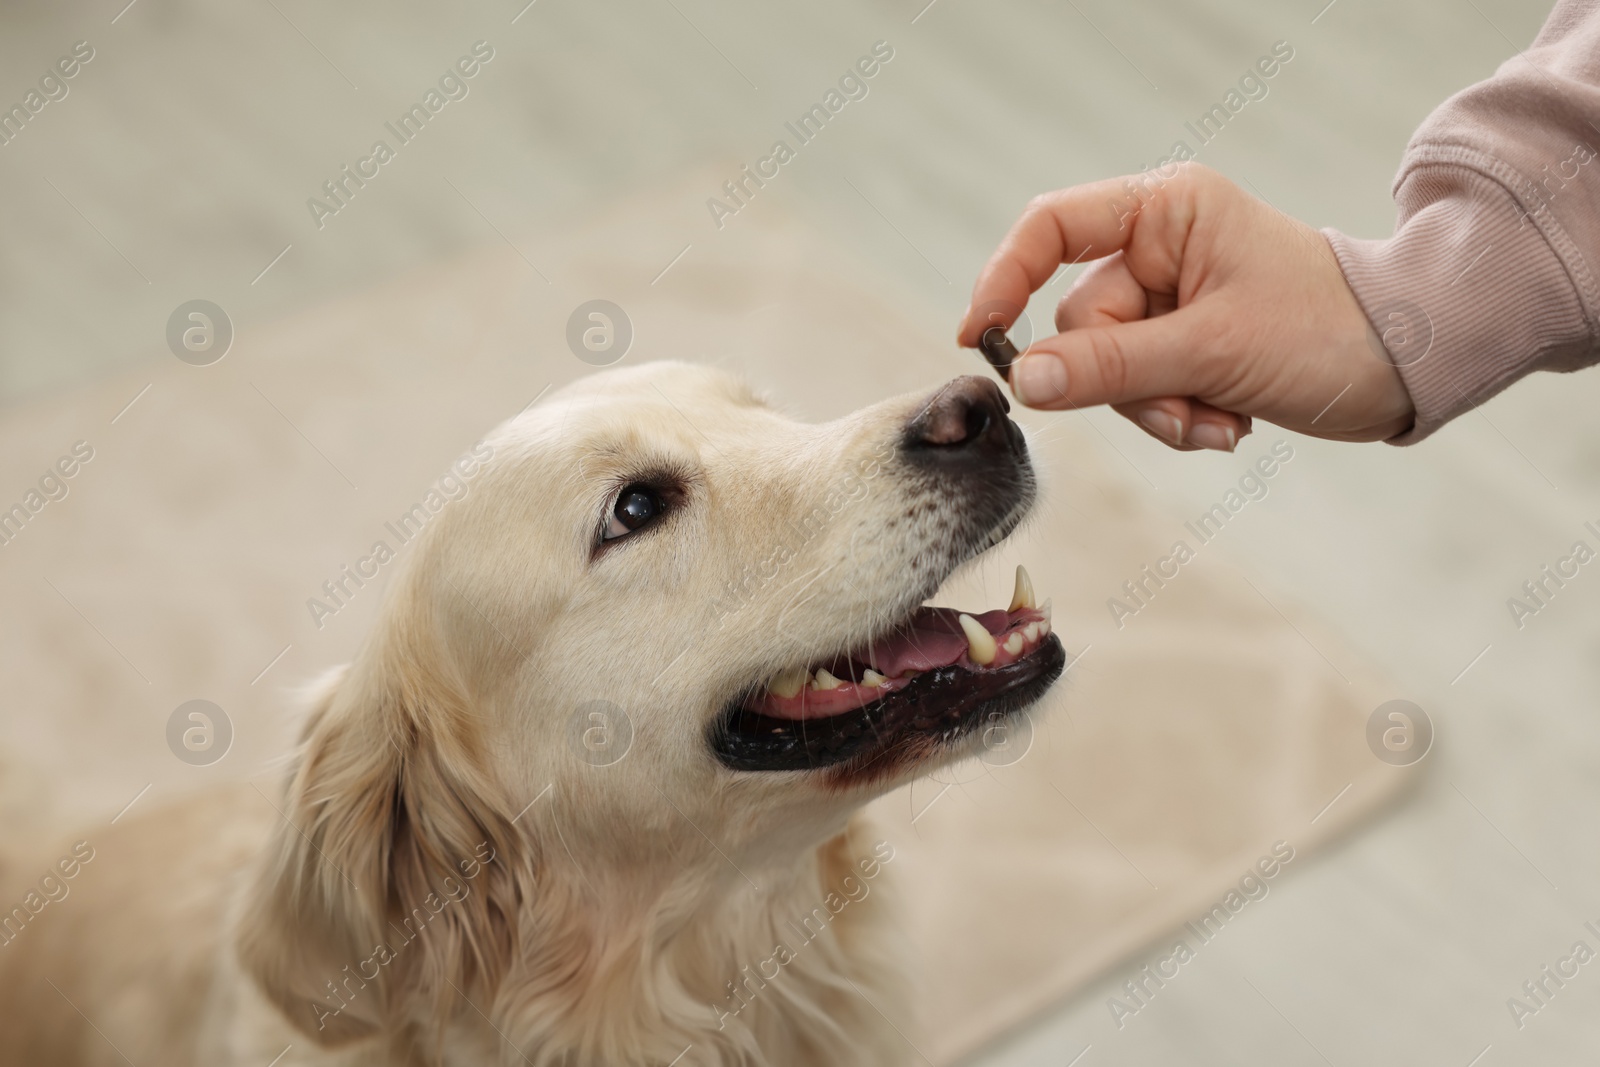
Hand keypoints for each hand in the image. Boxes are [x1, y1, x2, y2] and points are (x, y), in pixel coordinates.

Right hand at [957, 164, 1414, 449]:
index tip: (980, 337)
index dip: (1004, 278)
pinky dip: (1178, 416)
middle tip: (1185, 410)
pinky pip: (1139, 389)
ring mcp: (1170, 298)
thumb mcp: (1211, 349)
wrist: (1408, 364)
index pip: (1052, 228)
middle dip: (1128, 383)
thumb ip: (1111, 365)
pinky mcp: (1183, 342)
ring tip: (1221, 418)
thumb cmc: (1326, 330)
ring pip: (1107, 369)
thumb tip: (1025, 380)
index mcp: (1165, 211)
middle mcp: (1159, 246)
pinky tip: (1229, 420)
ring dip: (1159, 410)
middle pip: (1079, 322)